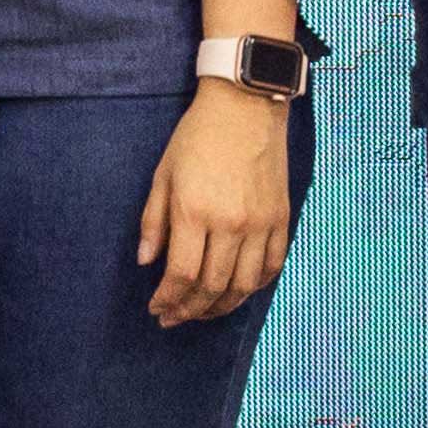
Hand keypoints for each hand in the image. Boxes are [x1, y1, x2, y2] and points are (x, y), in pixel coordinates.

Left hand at [137, 81, 301, 324]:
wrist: (245, 108)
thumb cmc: (196, 139)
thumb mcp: (162, 176)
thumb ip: (153, 222)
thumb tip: (145, 261)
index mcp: (194, 212)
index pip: (180, 274)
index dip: (167, 299)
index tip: (156, 309)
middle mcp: (230, 224)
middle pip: (212, 287)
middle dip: (189, 311)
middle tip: (174, 319)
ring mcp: (260, 224)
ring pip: (244, 285)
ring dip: (222, 307)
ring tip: (202, 312)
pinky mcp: (282, 219)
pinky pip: (271, 266)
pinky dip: (255, 286)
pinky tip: (238, 291)